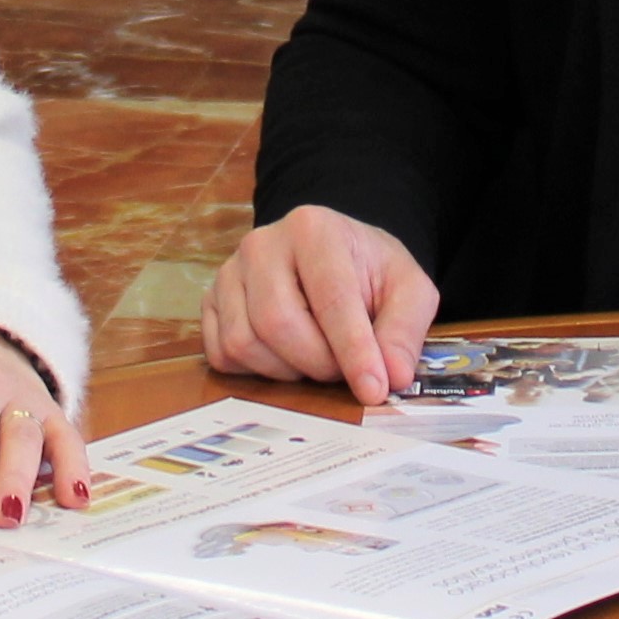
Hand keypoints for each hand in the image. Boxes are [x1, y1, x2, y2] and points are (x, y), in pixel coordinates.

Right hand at [201, 205, 440, 402]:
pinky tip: (284, 357)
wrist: (332, 257)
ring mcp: (229, 271)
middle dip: (317, 362)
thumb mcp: (408, 289)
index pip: (331, 298)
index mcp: (314, 229)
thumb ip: (404, 329)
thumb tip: (394, 375)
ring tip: (316, 357)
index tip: (374, 389)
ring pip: (244, 342)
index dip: (354, 351)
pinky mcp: (210, 300)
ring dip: (286, 369)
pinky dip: (254, 370)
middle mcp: (262, 243)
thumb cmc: (368, 273)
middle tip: (342, 370)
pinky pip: (221, 353)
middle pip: (278, 323)